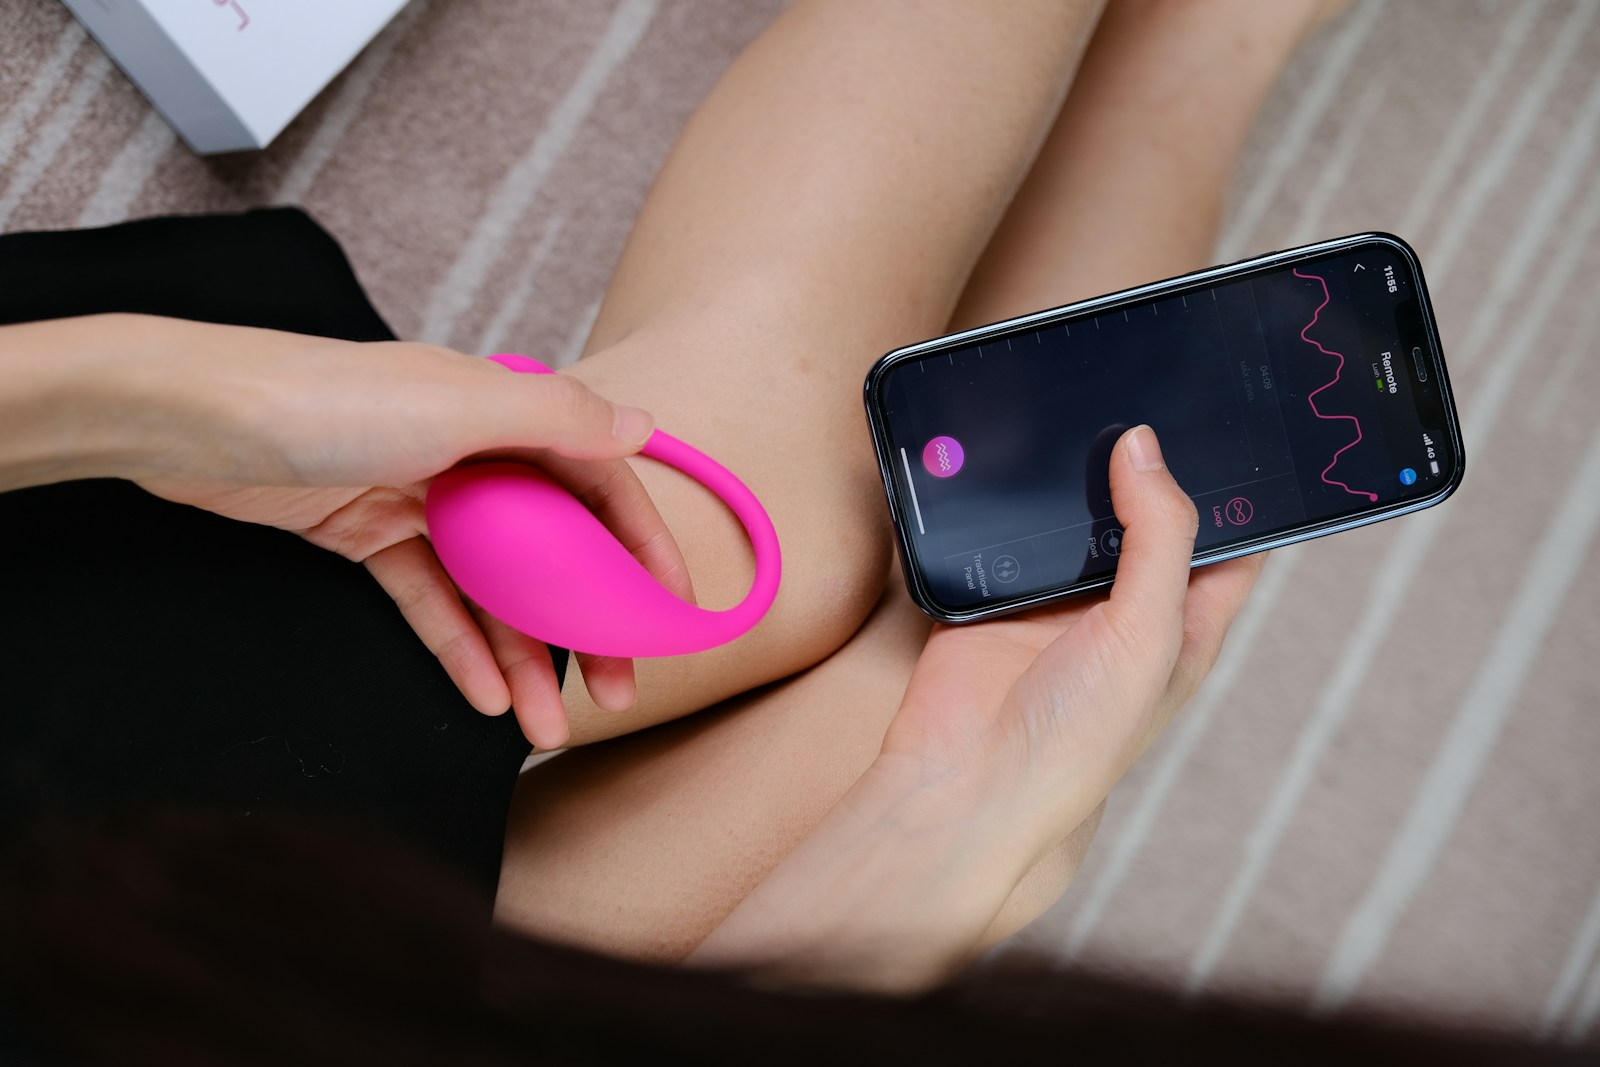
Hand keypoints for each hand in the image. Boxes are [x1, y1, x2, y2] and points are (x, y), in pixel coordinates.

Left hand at [10, 314, 690, 746]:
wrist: (185, 417)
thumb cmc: (322, 398)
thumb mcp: (459, 402)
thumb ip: (557, 416)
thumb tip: (643, 425)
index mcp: (503, 412)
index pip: (597, 484)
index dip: (642, 547)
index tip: (672, 612)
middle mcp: (470, 452)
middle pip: (551, 548)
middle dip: (587, 624)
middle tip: (618, 692)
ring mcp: (418, 496)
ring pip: (492, 590)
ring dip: (522, 657)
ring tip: (550, 728)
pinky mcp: (366, 532)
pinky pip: (430, 600)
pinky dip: (458, 648)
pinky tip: (485, 700)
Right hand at [883, 424, 1261, 855]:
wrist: (967, 778)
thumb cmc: (1079, 736)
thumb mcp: (1149, 633)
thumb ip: (1159, 537)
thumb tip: (1144, 447)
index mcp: (1183, 625)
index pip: (1230, 543)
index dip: (1242, 490)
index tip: (1238, 423)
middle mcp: (1124, 608)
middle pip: (1147, 516)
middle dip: (1146, 466)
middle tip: (1146, 392)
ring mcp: (1057, 598)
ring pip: (1077, 514)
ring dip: (1073, 475)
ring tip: (1080, 407)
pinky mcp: (996, 590)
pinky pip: (1008, 528)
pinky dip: (1009, 496)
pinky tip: (1014, 457)